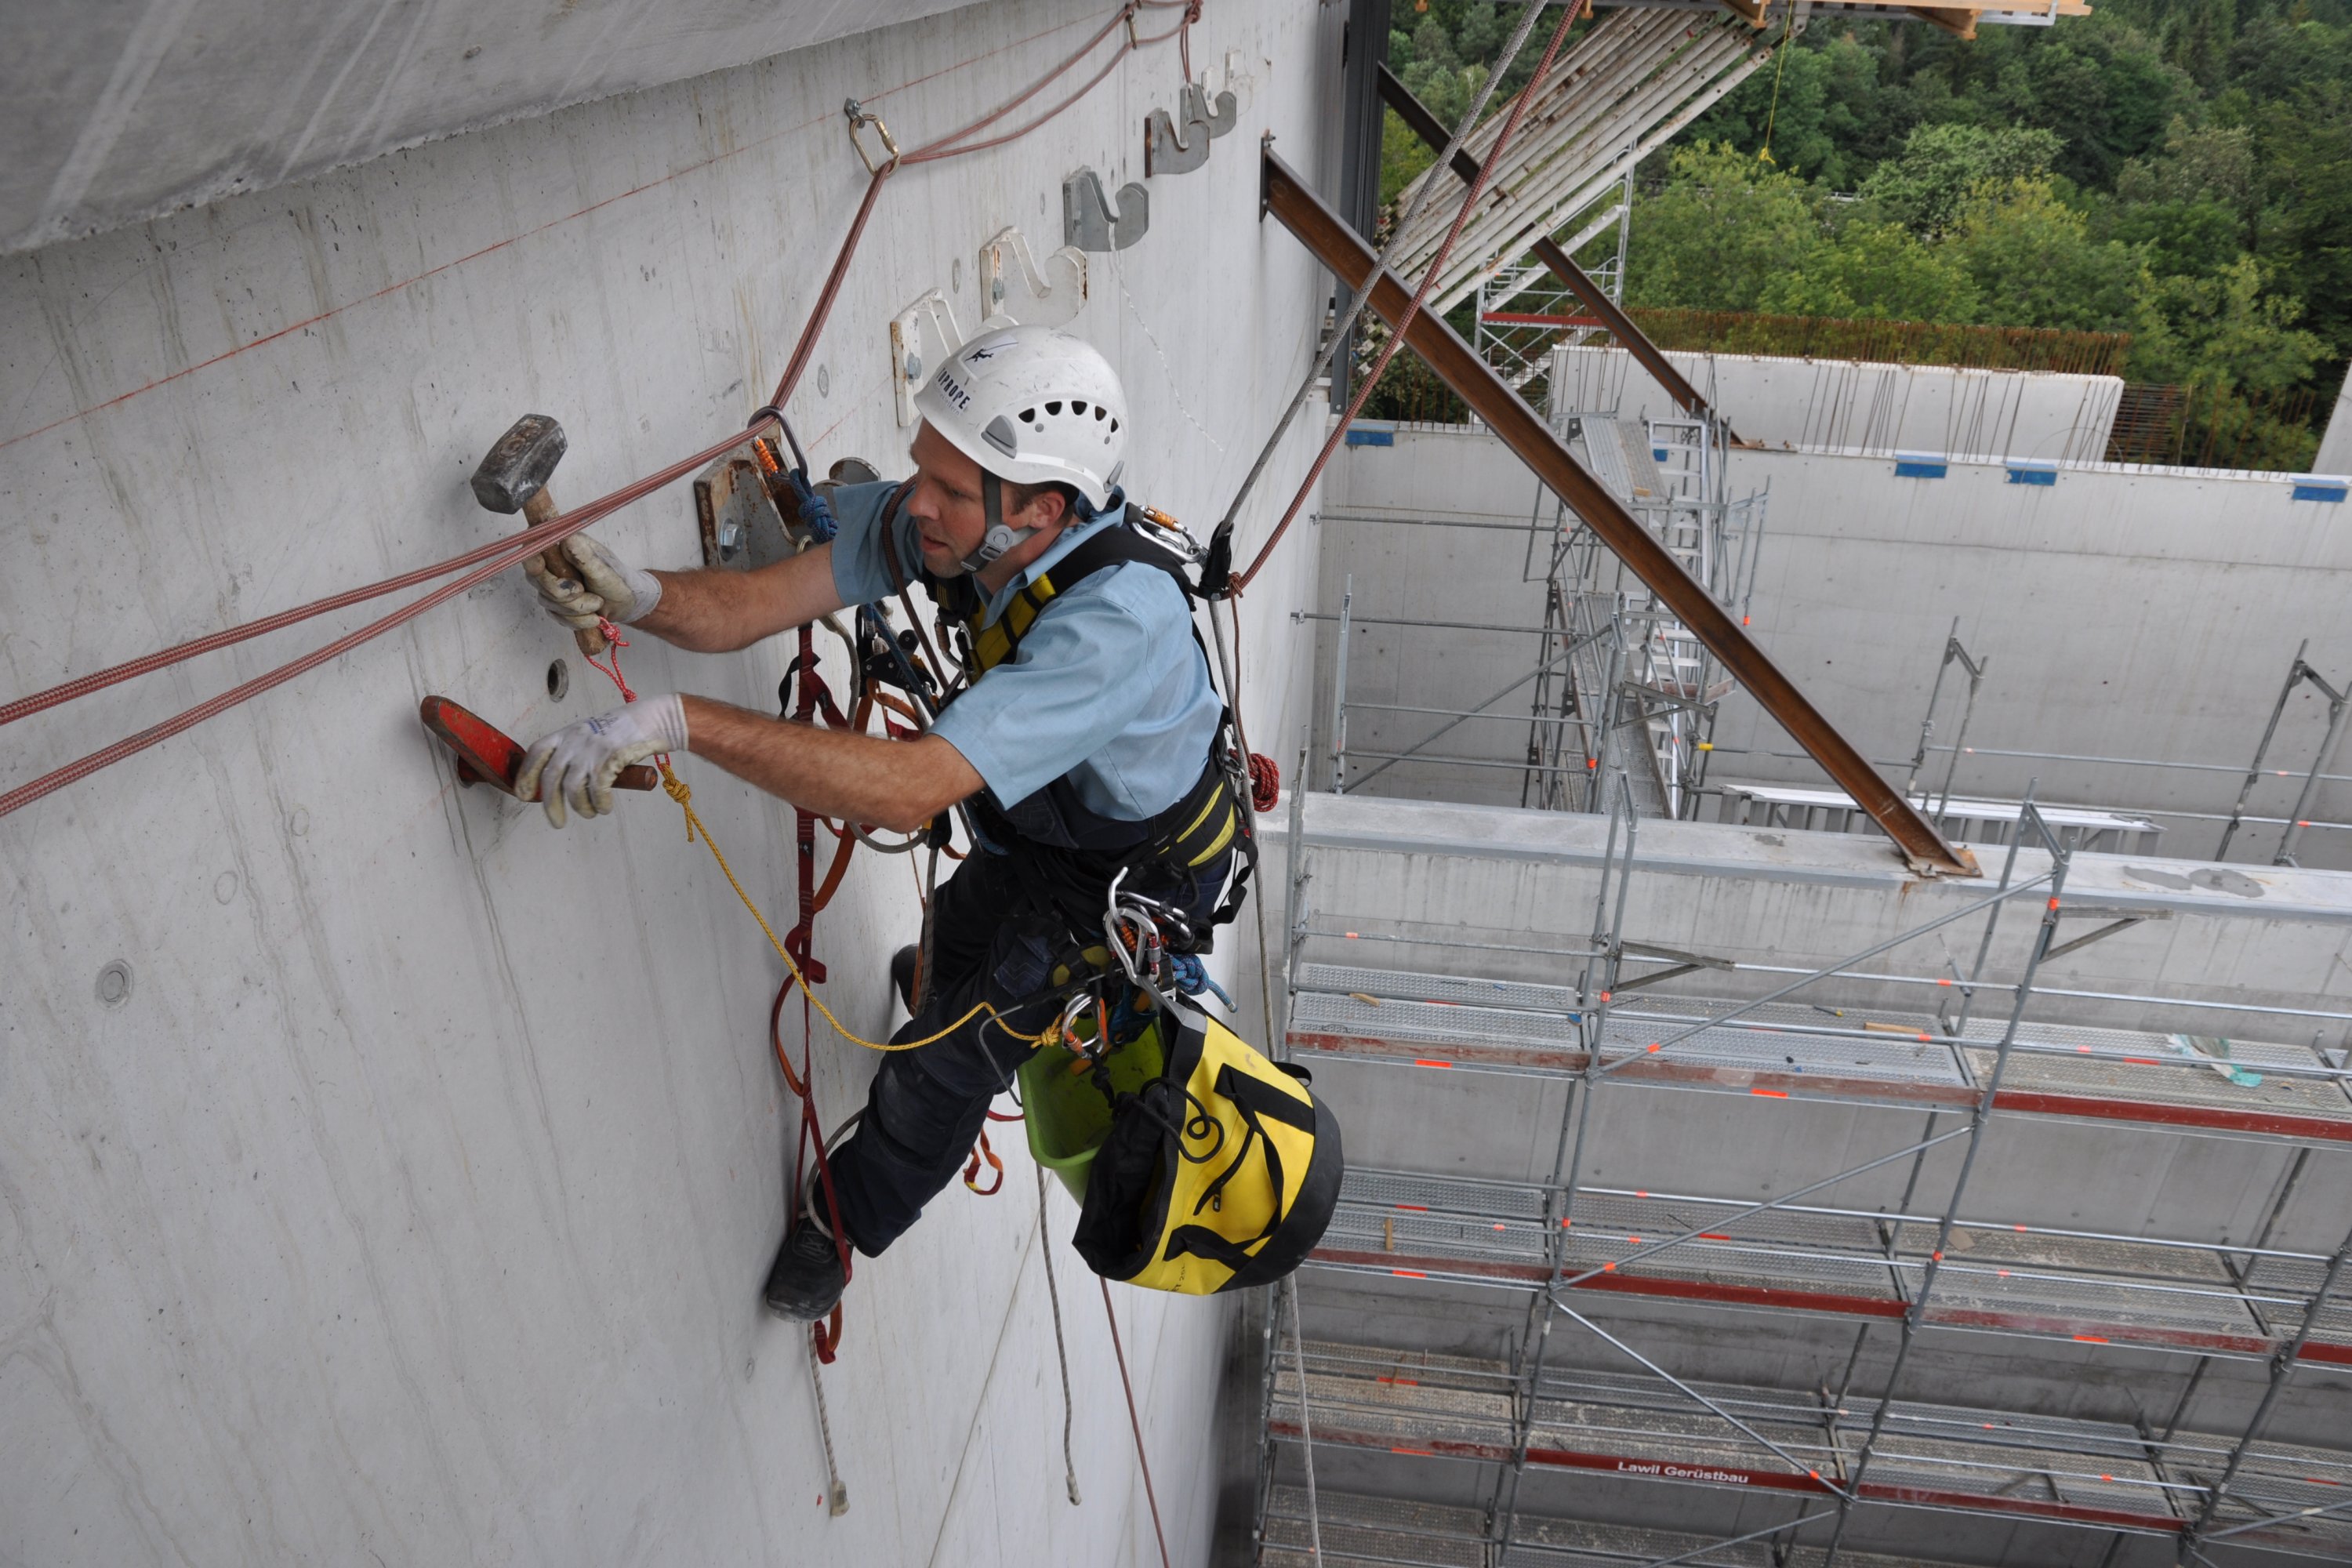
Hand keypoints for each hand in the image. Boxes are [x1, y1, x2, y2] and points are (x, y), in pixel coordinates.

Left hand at [516, 694, 688, 826]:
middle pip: (551, 777)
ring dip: (580, 807)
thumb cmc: (623, 731)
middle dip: (551, 805)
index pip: (536, 752)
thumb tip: (559, 783)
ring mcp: (591, 749)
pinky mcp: (610, 758)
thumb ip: (573, 752)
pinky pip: (597, 789)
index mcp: (566, 733)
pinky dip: (600, 803)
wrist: (653, 720)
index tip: (523, 794)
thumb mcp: (590, 734)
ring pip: (573, 788)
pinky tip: (605, 807)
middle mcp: (574, 740)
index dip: (525, 775)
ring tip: (590, 813)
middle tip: (557, 822)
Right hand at [523, 533, 662, 629]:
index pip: (534, 549)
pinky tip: (594, 617)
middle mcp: (553, 565)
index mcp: (563, 547)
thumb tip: (567, 538)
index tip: (539, 567)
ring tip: (599, 603)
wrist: (627, 604)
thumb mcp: (603, 569)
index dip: (531, 558)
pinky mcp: (556, 605)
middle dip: (564, 593)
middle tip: (585, 591)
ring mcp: (552, 586)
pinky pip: (557, 617)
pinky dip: (578, 621)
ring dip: (577, 608)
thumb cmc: (618, 581)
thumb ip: (584, 557)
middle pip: (537, 579)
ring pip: (548, 602)